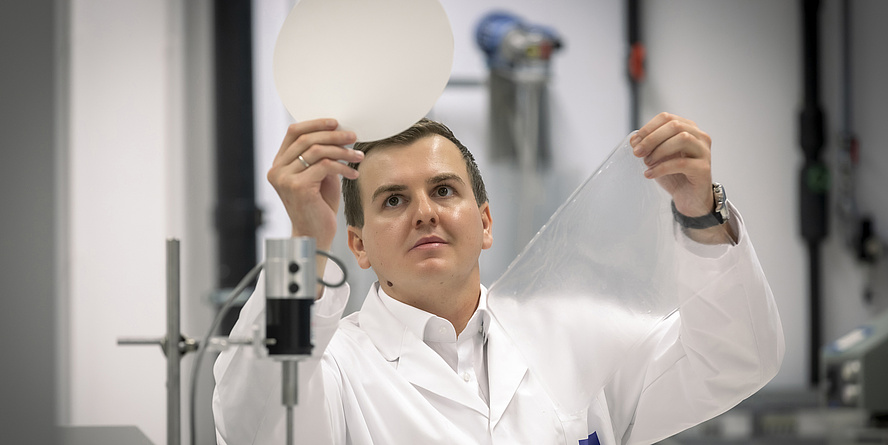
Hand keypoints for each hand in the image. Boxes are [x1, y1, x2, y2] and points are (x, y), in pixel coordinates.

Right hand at [267, 119, 362, 252]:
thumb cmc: (318, 206)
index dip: (315, 124)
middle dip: (333, 135)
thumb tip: (338, 133)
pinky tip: (353, 173)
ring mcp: (285, 178)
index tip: (336, 123)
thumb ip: (321, 156)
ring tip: (358, 155)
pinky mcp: (298, 187)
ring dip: (342, 150)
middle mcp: (277, 170)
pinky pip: (325, 166)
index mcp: (279, 164)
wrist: (315, 235)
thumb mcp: (319, 175)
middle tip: (353, 136)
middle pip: (306, 139)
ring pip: (317, 150)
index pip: (293, 133)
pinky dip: (343, 167)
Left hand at [631, 113, 712, 217]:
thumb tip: (634, 139)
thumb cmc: (675, 175)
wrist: (689, 198)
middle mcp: (700, 137)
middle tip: (638, 153)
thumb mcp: (658, 157)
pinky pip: (682, 163)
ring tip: (647, 163)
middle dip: (652, 138)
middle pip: (675, 126)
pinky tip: (650, 174)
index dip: (648, 128)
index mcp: (688, 128)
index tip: (634, 142)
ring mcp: (704, 151)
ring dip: (659, 151)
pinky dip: (662, 168)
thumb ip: (649, 146)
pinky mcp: (704, 168)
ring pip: (682, 139)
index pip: (667, 118)